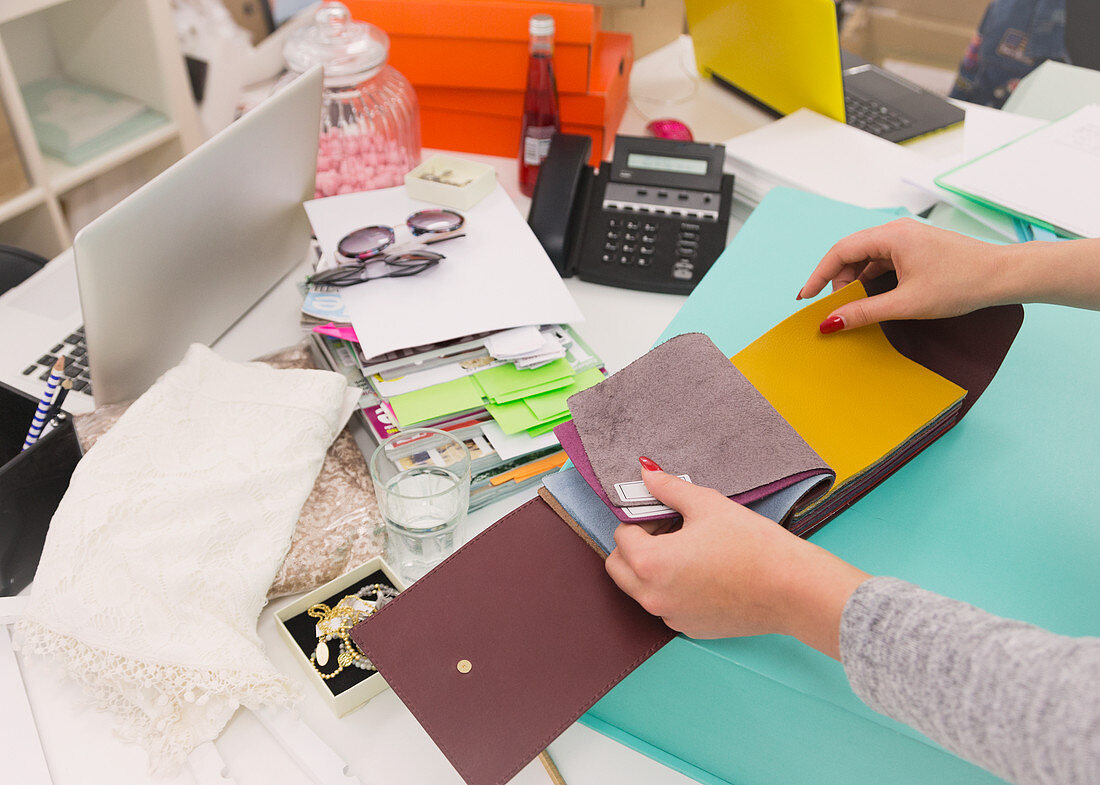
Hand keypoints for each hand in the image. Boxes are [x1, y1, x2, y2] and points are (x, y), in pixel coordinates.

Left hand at [604, 466, 869, 658]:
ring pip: (641, 589)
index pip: (621, 535)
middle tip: (667, 529)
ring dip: (652, 568)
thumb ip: (668, 488)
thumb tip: (646, 473)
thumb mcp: (707, 505)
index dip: (641, 518)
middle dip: (635, 546)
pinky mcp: (691, 628)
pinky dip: (673, 588)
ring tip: (689, 548)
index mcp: (650, 564)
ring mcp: (672, 617)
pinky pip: (667, 605)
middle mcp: (653, 597)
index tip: (663, 512)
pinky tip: (704, 571)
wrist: (792, 588)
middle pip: (619, 567)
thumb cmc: (753, 546)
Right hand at [797, 219, 1006, 331]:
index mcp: (891, 236)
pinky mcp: (917, 249)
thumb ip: (863, 312)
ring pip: (867, 259)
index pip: (840, 251)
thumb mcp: (906, 303)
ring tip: (855, 307)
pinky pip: (883, 262)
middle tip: (834, 309)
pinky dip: (873, 280)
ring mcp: (907, 239)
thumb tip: (831, 322)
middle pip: (851, 254)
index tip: (805, 297)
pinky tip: (875, 299)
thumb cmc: (961, 283)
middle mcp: (896, 231)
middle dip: (838, 282)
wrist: (1003, 276)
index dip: (818, 275)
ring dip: (856, 282)